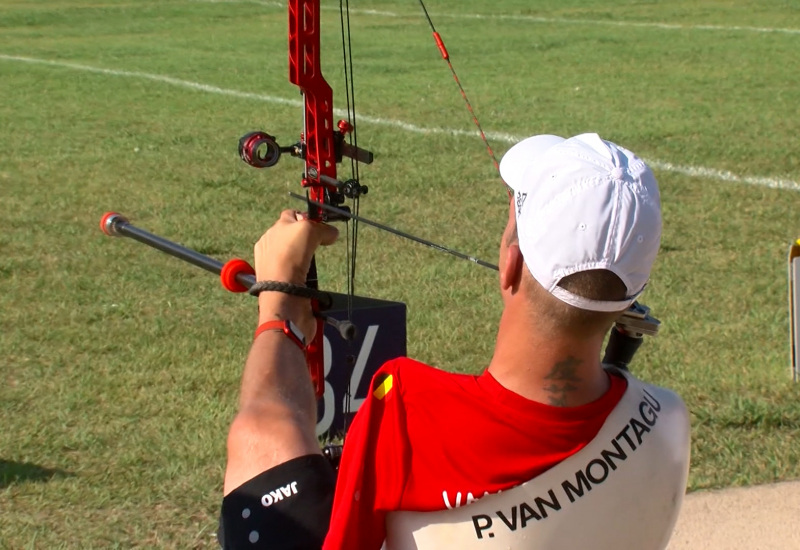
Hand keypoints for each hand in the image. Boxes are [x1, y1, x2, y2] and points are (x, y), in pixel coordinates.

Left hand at [254, 210, 338, 338]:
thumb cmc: (290, 259)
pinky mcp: (282, 284)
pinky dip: (305, 275)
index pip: (292, 216)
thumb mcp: (307, 230)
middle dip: (308, 239)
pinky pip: (297, 274)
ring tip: (312, 264)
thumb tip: (332, 233)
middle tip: (319, 245)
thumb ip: (321, 228)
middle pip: (294, 236)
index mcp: (272, 232)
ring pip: (296, 256)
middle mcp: (270, 248)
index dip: (307, 218)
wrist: (283, 297)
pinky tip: (308, 278)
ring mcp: (274, 267)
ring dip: (307, 259)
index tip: (320, 226)